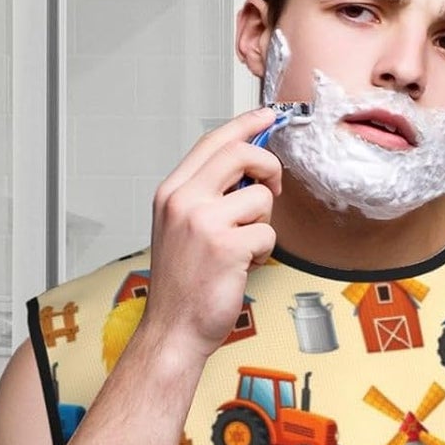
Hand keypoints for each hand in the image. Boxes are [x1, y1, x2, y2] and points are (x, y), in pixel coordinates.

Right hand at [139, 106, 283, 362]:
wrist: (174, 328)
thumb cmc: (184, 283)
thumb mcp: (184, 228)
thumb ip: (209, 196)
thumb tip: (249, 170)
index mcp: (172, 192)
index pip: (213, 142)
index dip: (245, 125)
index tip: (268, 116)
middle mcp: (183, 201)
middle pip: (240, 154)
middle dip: (268, 166)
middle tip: (272, 188)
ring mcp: (203, 222)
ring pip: (260, 199)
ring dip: (263, 224)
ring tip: (244, 247)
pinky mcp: (227, 246)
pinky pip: (268, 234)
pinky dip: (264, 252)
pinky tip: (243, 266)